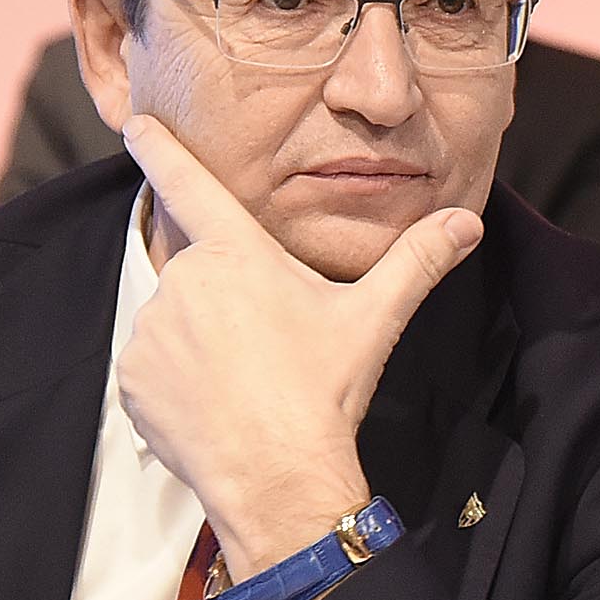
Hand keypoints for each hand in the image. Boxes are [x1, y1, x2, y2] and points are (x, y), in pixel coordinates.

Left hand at [119, 116, 481, 573]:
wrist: (277, 475)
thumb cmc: (323, 390)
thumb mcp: (374, 319)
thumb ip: (417, 261)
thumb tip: (466, 221)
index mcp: (237, 253)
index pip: (188, 183)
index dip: (159, 148)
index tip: (135, 123)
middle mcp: (183, 281)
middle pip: (200, 274)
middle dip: (227, 302)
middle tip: (267, 349)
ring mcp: (151, 331)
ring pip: (176, 324)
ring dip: (202, 344)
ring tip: (246, 383)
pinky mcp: (132, 379)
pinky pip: (152, 369)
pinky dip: (178, 384)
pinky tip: (216, 406)